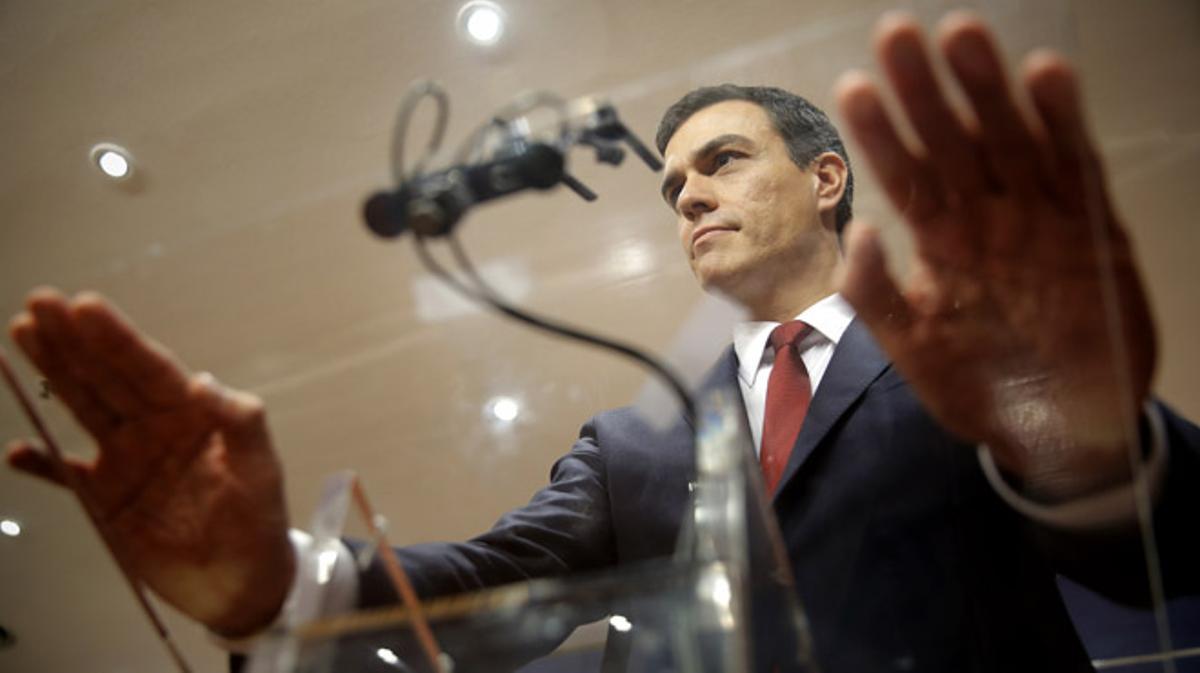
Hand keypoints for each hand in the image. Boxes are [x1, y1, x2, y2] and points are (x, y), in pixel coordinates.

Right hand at [5, 288, 294, 635]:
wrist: (243, 582)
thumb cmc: (259, 519)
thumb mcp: (260, 468)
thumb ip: (240, 423)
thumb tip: (202, 382)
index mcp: (191, 415)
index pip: (149, 368)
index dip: (118, 337)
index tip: (85, 306)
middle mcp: (154, 428)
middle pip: (108, 376)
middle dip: (74, 340)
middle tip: (40, 302)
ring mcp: (126, 461)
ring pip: (84, 407)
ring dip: (55, 374)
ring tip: (23, 334)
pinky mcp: (107, 499)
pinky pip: (66, 473)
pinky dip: (42, 462)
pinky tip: (18, 449)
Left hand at [835, 12, 1156, 498]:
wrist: (1057, 430)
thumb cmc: (978, 385)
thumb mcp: (914, 351)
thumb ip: (878, 296)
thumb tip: (858, 232)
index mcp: (940, 240)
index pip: (905, 175)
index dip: (881, 132)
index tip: (853, 87)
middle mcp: (986, 216)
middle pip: (952, 141)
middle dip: (925, 90)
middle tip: (897, 35)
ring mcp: (1039, 217)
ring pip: (1010, 139)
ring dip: (988, 89)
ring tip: (962, 36)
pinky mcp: (1092, 228)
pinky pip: (1075, 168)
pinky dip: (1063, 125)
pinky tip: (1046, 76)